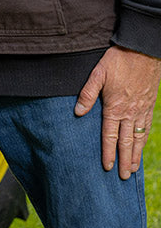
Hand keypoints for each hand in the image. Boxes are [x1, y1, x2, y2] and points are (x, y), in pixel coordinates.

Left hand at [74, 46, 160, 177]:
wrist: (142, 51)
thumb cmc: (118, 60)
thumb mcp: (97, 74)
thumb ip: (87, 94)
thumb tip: (78, 112)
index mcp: (115, 107)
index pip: (109, 135)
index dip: (107, 152)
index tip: (106, 166)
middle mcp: (130, 112)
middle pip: (126, 142)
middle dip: (123, 160)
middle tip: (123, 177)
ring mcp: (142, 110)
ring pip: (139, 138)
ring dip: (135, 155)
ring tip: (133, 169)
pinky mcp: (149, 106)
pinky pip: (147, 128)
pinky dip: (144, 141)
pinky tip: (141, 147)